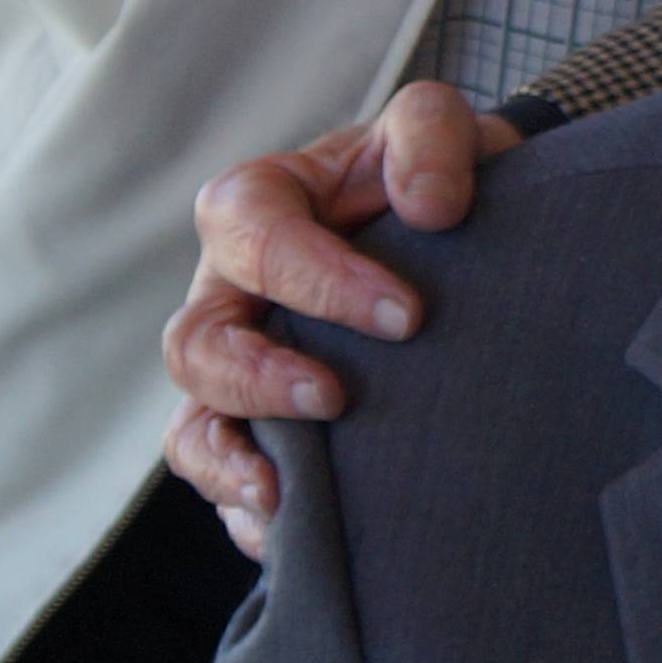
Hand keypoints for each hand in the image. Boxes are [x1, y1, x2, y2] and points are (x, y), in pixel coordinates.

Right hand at [159, 82, 515, 555]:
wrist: (469, 227)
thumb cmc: (436, 174)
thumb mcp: (440, 128)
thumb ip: (430, 136)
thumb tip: (429, 204)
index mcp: (259, 205)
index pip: (252, 233)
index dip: (317, 278)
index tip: (407, 316)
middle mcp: (232, 292)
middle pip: (196, 344)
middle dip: (257, 378)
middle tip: (337, 398)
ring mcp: (242, 366)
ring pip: (193, 425)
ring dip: (228, 464)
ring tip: (285, 497)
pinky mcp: (266, 426)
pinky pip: (230, 480)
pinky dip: (249, 514)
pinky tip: (293, 534)